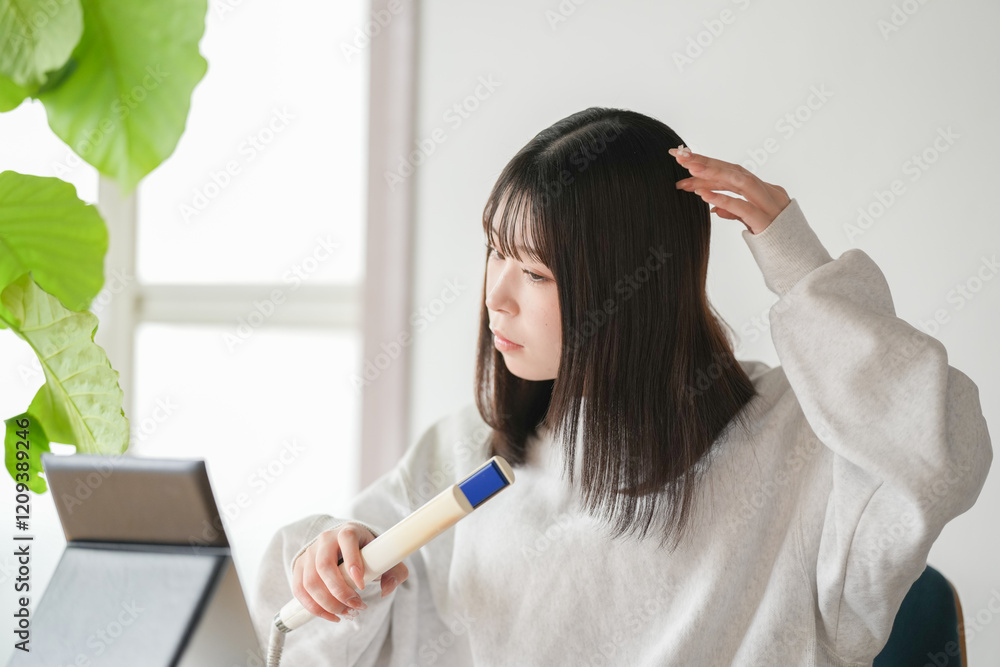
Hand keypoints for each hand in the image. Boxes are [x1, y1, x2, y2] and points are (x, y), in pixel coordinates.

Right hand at [290, 522, 408, 621]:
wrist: (344, 546)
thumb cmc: (368, 553)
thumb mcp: (386, 557)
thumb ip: (395, 572)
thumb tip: (386, 590)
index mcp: (349, 531)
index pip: (347, 539)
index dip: (353, 562)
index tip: (362, 585)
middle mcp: (326, 539)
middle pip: (324, 566)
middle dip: (339, 592)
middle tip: (356, 606)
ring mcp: (310, 552)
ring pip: (310, 581)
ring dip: (327, 604)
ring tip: (346, 614)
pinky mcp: (300, 567)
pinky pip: (299, 590)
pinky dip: (314, 607)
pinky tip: (332, 616)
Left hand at [670, 146, 790, 234]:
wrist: (802, 264)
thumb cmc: (777, 246)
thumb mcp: (753, 225)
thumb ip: (737, 214)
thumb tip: (715, 209)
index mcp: (767, 191)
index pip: (734, 172)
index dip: (710, 165)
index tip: (685, 161)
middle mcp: (771, 194)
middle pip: (735, 171)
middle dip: (707, 163)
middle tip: (681, 157)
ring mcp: (771, 207)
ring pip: (741, 182)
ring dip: (714, 174)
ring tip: (691, 170)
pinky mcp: (767, 223)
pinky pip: (744, 207)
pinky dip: (723, 199)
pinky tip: (704, 195)